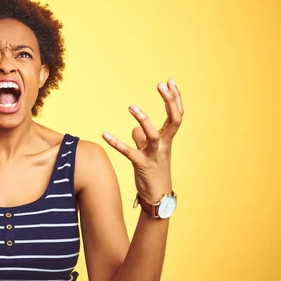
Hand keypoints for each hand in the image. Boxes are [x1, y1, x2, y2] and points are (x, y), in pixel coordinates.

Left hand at [102, 79, 183, 202]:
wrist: (158, 198)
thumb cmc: (154, 174)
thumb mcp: (149, 154)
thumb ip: (142, 139)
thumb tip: (134, 129)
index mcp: (168, 140)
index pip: (176, 115)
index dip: (175, 99)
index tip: (170, 82)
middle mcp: (165, 145)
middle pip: (174, 120)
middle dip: (170, 102)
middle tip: (161, 85)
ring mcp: (154, 155)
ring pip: (153, 135)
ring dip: (143, 119)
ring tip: (131, 106)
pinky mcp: (141, 165)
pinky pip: (128, 152)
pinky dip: (116, 143)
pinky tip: (104, 134)